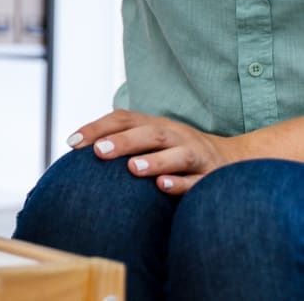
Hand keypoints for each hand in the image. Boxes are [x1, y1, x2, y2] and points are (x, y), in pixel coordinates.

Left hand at [67, 109, 241, 194]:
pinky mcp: (211, 177)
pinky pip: (198, 182)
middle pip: (150, 134)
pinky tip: (163, 186)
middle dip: (124, 142)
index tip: (72, 143)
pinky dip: (181, 184)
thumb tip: (74, 148)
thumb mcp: (151, 139)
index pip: (124, 119)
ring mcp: (196, 156)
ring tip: (133, 168)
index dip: (97, 128)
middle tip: (99, 152)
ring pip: (177, 155)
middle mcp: (176, 136)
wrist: (233, 159)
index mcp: (156, 125)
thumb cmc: (175, 151)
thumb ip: (120, 140)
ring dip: (155, 161)